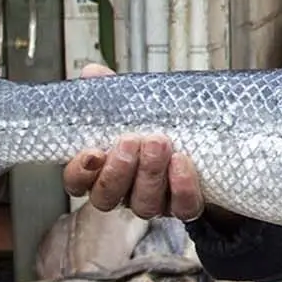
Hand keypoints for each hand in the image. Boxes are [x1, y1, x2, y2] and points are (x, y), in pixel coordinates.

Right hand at [61, 63, 205, 221]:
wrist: (204, 138)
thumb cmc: (156, 123)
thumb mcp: (132, 105)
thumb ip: (110, 92)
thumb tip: (92, 73)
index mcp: (102, 169)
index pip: (77, 182)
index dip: (80, 172)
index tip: (92, 152)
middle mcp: (124, 191)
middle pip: (107, 197)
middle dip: (118, 171)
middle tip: (131, 140)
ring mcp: (154, 202)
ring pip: (144, 204)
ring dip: (150, 174)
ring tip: (159, 142)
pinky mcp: (184, 206)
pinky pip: (182, 208)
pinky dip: (182, 187)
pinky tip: (182, 162)